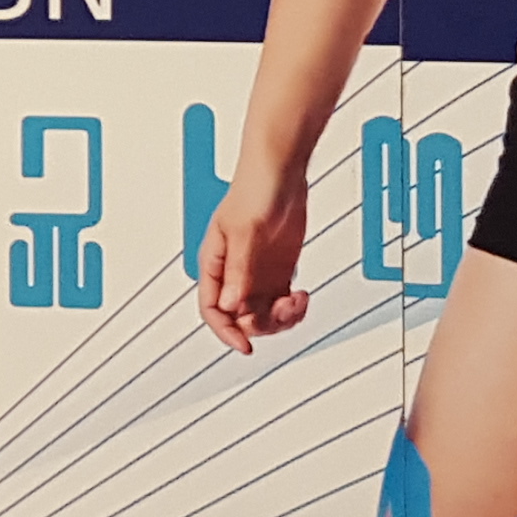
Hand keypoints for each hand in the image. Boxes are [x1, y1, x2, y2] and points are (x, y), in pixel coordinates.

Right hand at [196, 168, 315, 354]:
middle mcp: (234, 273)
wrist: (282, 170)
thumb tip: (232, 305)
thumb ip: (239, 270)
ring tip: (299, 301)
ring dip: (282, 318)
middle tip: (284, 308)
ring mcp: (257, 273)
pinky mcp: (278, 270)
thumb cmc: (255, 188)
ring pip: (264, 314)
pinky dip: (294, 308)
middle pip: (241, 318)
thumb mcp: (246, 231)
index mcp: (215, 264)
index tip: (245, 346)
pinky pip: (282, 303)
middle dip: (263, 322)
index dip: (226, 332)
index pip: (213, 309)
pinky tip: (303, 296)